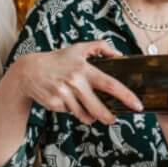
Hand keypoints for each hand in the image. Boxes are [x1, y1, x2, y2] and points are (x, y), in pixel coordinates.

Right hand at [10, 41, 142, 124]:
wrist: (29, 71)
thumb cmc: (57, 59)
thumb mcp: (79, 48)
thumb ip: (101, 47)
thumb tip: (119, 55)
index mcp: (84, 69)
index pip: (111, 85)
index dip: (126, 96)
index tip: (137, 105)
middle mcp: (75, 82)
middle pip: (99, 108)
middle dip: (108, 117)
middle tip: (113, 119)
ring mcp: (64, 94)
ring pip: (84, 115)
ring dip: (91, 117)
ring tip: (92, 113)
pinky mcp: (54, 104)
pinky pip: (70, 113)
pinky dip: (73, 111)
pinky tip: (68, 102)